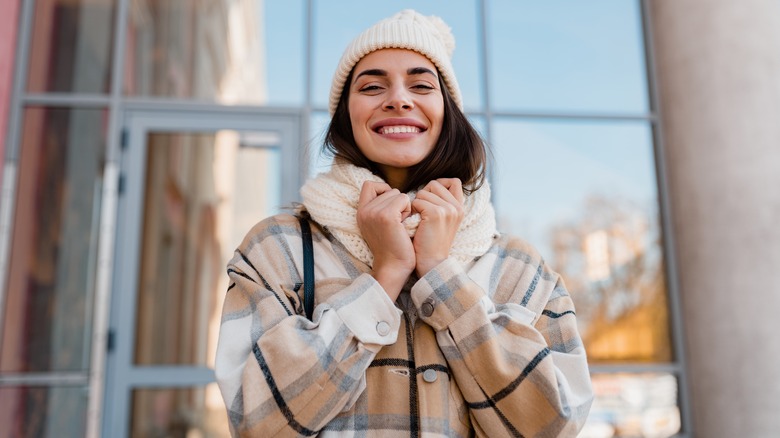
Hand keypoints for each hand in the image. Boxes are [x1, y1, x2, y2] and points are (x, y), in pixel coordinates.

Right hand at [357, 181, 415, 299]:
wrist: (393, 267)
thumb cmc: (393, 247)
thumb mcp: (378, 225)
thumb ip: (379, 208)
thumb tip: (392, 191)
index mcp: (360, 213)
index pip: (369, 185)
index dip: (383, 189)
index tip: (391, 205)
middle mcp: (364, 211)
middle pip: (388, 189)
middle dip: (397, 203)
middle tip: (397, 222)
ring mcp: (374, 212)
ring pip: (397, 193)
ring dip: (404, 207)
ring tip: (400, 225)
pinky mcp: (387, 216)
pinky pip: (404, 199)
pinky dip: (408, 210)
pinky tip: (405, 225)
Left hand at [411, 178, 464, 275]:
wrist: (431, 263)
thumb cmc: (430, 243)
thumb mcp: (442, 221)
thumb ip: (441, 203)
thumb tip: (428, 187)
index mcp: (460, 208)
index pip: (454, 181)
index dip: (439, 184)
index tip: (430, 198)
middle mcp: (457, 207)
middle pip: (435, 184)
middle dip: (423, 195)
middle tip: (421, 213)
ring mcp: (448, 210)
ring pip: (423, 192)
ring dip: (416, 204)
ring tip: (418, 221)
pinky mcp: (436, 213)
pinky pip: (417, 201)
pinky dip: (412, 211)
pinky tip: (415, 224)